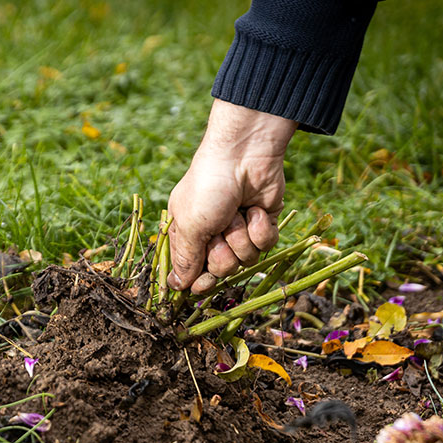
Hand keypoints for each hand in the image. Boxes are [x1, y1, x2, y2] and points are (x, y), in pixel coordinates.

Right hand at [167, 99, 296, 293]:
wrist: (243, 156)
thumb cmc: (207, 187)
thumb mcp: (189, 225)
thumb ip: (185, 260)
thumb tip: (176, 287)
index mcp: (188, 235)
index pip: (192, 272)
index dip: (199, 280)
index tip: (202, 284)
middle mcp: (213, 236)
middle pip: (222, 270)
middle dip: (223, 252)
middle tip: (219, 230)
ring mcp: (239, 231)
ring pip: (246, 260)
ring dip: (242, 237)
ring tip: (237, 213)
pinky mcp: (262, 224)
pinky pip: (266, 245)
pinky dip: (260, 229)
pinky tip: (254, 209)